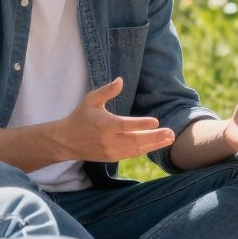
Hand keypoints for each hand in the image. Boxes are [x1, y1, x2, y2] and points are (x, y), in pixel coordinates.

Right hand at [53, 76, 175, 163]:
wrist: (66, 141)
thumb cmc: (80, 117)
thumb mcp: (90, 100)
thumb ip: (106, 91)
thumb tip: (120, 80)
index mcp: (103, 124)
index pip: (125, 125)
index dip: (140, 124)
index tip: (156, 121)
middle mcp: (107, 140)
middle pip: (135, 140)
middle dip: (154, 137)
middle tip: (171, 133)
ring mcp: (110, 151)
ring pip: (136, 150)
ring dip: (154, 145)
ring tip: (169, 139)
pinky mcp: (112, 158)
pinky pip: (131, 155)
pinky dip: (145, 150)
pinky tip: (157, 145)